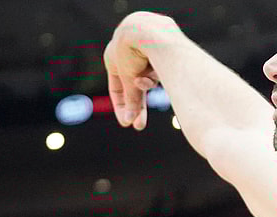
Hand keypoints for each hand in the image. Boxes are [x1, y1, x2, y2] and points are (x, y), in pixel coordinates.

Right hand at [104, 12, 175, 129]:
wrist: (149, 30)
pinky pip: (160, 69)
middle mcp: (129, 54)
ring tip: (146, 77)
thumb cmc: (132, 52)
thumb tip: (129, 122)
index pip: (116, 89)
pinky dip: (157, 73)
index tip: (128, 123)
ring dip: (147, 83)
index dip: (122, 107)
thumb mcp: (128, 79)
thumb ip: (130, 100)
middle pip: (134, 87)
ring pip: (148, 78)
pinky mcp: (163, 49)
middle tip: (139, 126)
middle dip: (138, 106)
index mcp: (113, 57)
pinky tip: (155, 66)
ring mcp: (146, 51)